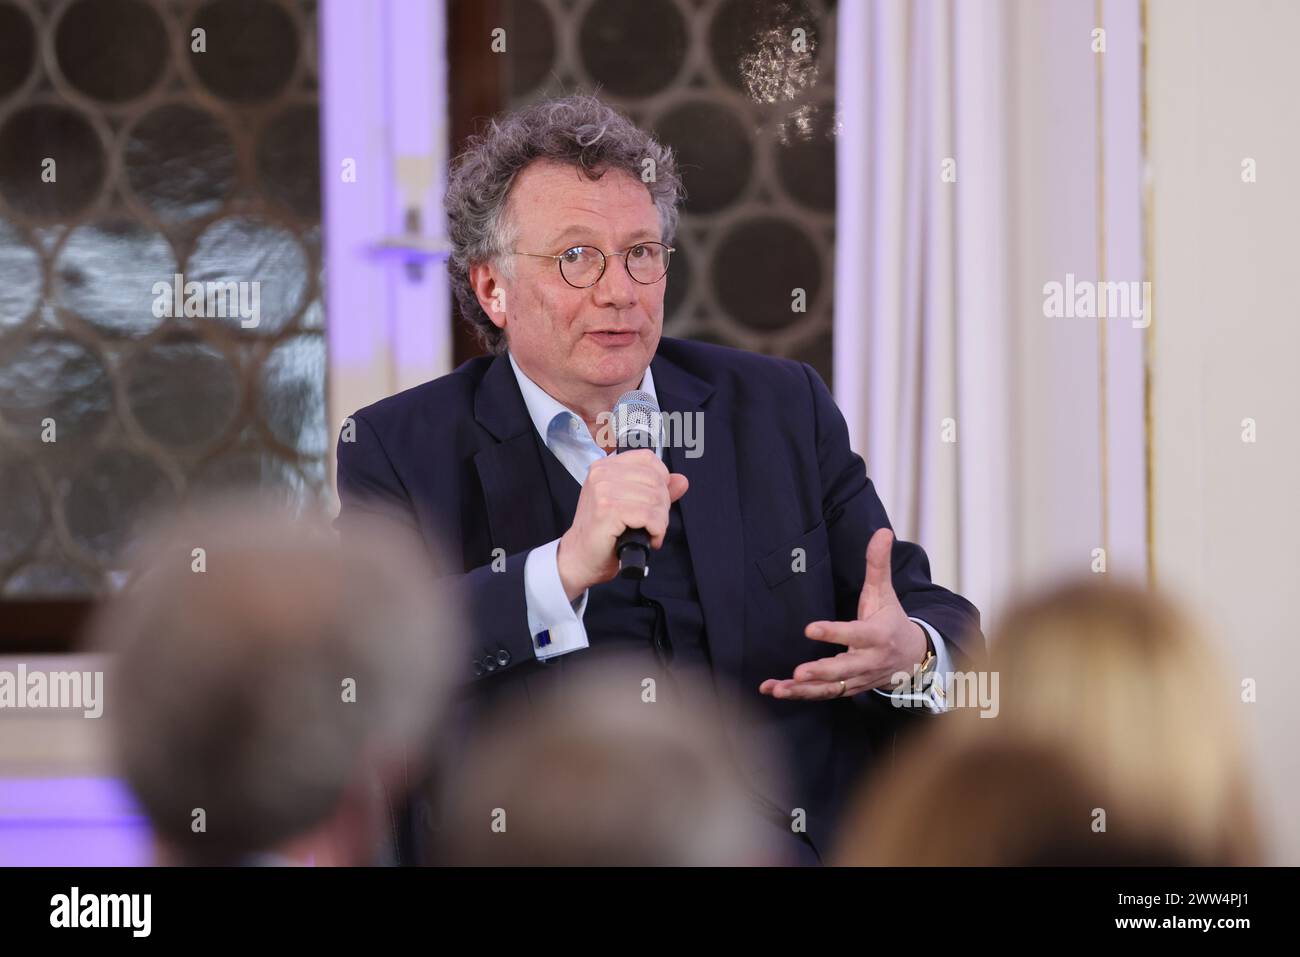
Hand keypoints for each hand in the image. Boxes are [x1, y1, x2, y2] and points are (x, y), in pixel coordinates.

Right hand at [556, 449, 688, 600]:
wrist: (580, 557)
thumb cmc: (602, 534)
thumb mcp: (630, 505)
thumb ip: (656, 491)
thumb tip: (681, 480)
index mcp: (605, 467)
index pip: (648, 459)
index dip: (661, 481)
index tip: (655, 502)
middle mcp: (602, 474)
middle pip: (656, 480)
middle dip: (662, 507)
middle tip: (653, 524)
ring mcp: (603, 490)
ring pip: (655, 499)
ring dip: (660, 522)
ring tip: (649, 532)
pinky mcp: (607, 510)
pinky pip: (648, 516)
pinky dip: (656, 531)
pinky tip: (648, 539)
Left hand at [759, 527, 927, 700]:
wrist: (911, 658)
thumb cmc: (891, 620)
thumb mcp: (885, 592)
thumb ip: (878, 564)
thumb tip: (883, 531)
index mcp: (877, 635)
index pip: (855, 634)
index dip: (834, 632)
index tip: (810, 629)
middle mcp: (867, 661)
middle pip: (844, 670)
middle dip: (821, 672)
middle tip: (798, 673)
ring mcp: (857, 679)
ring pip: (830, 688)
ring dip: (803, 690)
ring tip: (778, 688)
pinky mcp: (847, 689)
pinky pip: (822, 695)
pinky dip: (799, 695)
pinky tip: (774, 691)